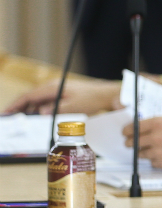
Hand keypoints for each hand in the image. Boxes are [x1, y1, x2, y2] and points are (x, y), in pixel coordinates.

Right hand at [4, 78, 121, 115]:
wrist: (106, 94)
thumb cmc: (92, 100)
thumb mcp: (74, 107)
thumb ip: (56, 109)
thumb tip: (39, 112)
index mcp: (53, 88)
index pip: (28, 96)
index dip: (15, 105)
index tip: (5, 113)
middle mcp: (52, 87)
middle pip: (30, 97)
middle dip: (18, 108)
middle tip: (8, 119)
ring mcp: (56, 90)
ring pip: (36, 99)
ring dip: (27, 109)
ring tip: (18, 120)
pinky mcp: (61, 94)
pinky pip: (44, 101)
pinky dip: (37, 108)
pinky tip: (35, 116)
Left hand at [123, 117, 161, 171]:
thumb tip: (148, 128)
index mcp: (159, 123)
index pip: (133, 127)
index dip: (127, 131)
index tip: (125, 133)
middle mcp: (155, 137)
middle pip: (132, 142)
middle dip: (131, 143)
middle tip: (132, 143)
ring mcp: (158, 152)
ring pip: (141, 154)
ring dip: (143, 152)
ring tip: (152, 150)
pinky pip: (153, 163)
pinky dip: (156, 160)